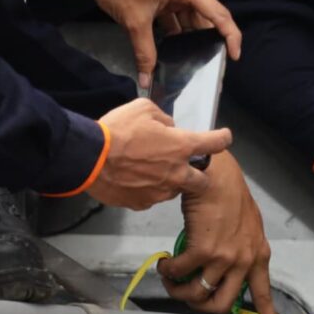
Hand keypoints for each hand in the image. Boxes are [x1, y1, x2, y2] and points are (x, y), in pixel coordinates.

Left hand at [81, 0, 242, 90]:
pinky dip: (173, 32)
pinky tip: (170, 52)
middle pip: (204, 19)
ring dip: (187, 39)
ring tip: (188, 64)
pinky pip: (174, 16)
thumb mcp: (134, 20)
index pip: (219, 15)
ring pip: (187, 20)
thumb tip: (146, 79)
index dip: (230, 36)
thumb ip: (144, 51)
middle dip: (206, 42)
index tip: (233, 57)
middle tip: (208, 68)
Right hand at [89, 98, 231, 209]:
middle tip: (187, 167)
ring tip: (147, 169)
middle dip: (200, 175)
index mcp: (181, 147)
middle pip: (203, 181)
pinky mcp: (142, 204)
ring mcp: (160, 192)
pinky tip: (132, 179)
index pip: (214, 143)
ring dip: (168, 180)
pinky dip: (146, 189)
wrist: (89, 158)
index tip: (225, 137)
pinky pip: (151, 197)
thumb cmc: (117, 130)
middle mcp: (177, 173)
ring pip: (174, 189)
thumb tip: (168, 128)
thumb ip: (163, 119)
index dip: (223, 139)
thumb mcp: (143, 109)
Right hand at [163, 152, 279, 313]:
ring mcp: (224, 258)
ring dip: (178, 291)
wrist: (216, 176)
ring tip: (170, 279)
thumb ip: (242, 247)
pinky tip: (165, 264)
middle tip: (189, 298)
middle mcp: (244, 261)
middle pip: (223, 304)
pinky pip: (180, 273)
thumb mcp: (248, 224)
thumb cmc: (229, 193)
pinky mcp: (202, 251)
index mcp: (258, 254)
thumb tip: (226, 263)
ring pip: (197, 293)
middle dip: (202, 308)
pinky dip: (168, 272)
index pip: (263, 293)